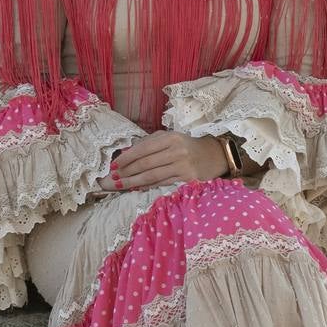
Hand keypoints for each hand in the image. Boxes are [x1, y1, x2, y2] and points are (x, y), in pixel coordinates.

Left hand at [103, 131, 226, 191]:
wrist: (215, 156)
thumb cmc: (188, 146)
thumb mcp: (170, 138)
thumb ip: (149, 143)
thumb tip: (125, 154)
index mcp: (171, 138)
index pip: (143, 149)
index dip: (126, 159)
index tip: (113, 166)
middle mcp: (177, 151)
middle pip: (145, 164)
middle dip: (125, 173)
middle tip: (110, 180)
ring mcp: (183, 166)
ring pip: (151, 176)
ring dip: (132, 183)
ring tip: (118, 186)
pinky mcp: (187, 179)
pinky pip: (161, 184)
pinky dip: (146, 187)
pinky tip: (136, 189)